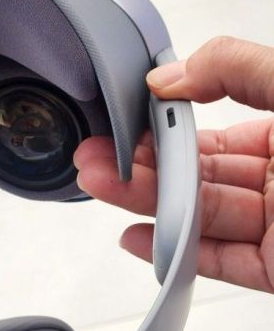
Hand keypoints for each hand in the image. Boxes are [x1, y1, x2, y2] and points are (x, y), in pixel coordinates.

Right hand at [74, 36, 273, 292]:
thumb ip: (236, 67)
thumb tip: (169, 76)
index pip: (211, 131)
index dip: (163, 129)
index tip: (122, 125)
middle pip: (195, 174)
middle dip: (139, 166)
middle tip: (94, 156)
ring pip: (198, 216)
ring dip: (144, 203)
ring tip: (99, 184)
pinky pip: (217, 262)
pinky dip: (173, 253)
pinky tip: (135, 236)